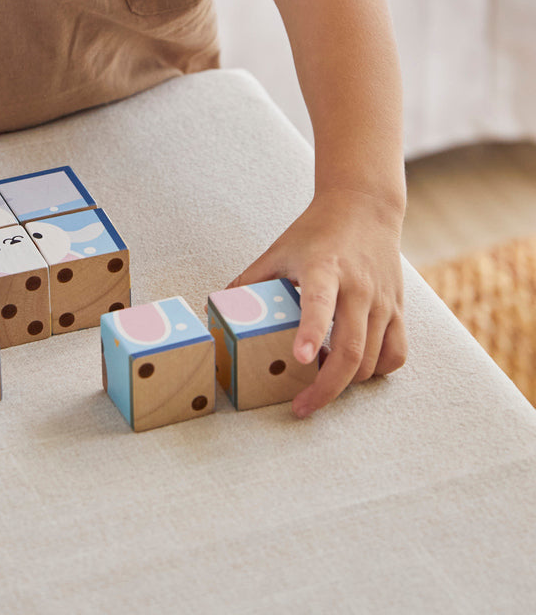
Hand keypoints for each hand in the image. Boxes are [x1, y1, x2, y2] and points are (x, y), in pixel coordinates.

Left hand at [229, 188, 407, 416]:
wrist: (364, 207)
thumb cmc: (316, 231)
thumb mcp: (278, 251)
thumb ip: (249, 282)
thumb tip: (216, 310)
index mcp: (324, 269)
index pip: (319, 303)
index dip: (310, 332)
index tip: (301, 358)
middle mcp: (358, 288)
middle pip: (351, 350)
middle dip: (326, 388)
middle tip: (301, 406)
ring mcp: (382, 301)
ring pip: (373, 360)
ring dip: (347, 381)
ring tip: (321, 377)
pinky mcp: (398, 310)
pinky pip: (395, 354)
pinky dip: (376, 371)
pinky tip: (354, 367)